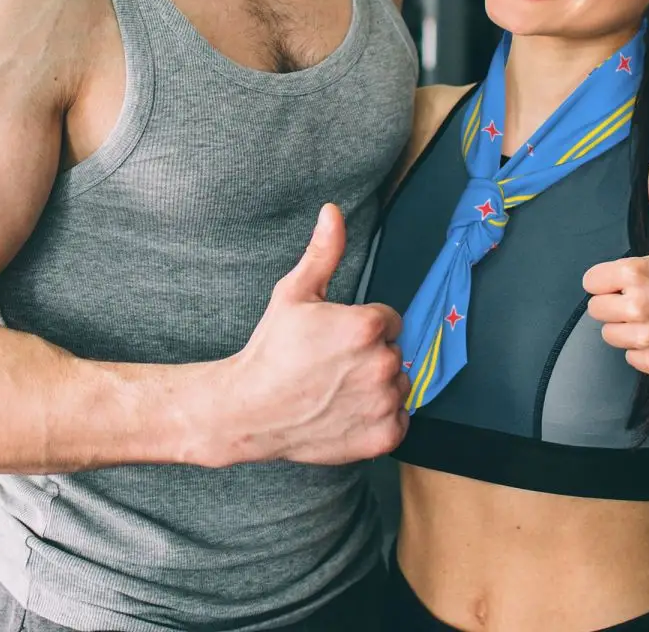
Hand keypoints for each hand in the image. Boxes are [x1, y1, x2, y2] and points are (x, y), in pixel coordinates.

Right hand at [227, 203, 410, 465]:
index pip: (389, 321)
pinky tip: (347, 412)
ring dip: (377, 386)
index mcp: (367, 327)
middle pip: (395, 352)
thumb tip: (333, 211)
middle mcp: (383, 365)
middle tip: (332, 365)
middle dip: (370, 356)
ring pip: (399, 385)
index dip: (362, 328)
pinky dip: (380, 419)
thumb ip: (323, 252)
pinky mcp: (383, 437)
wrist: (248, 411)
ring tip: (338, 388)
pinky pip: (399, 420)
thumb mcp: (294, 293)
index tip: (335, 340)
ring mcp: (383, 404)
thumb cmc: (271, 349)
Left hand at [582, 152, 648, 375]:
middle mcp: (637, 305)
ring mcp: (646, 337)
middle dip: (615, 304)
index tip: (630, 280)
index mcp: (636, 272)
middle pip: (596, 309)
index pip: (590, 281)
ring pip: (609, 334)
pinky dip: (642, 350)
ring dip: (626, 328)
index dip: (608, 280)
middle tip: (644, 299)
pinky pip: (628, 357)